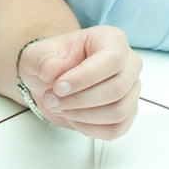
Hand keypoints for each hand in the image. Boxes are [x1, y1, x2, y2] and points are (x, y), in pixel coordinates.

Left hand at [17, 26, 142, 140]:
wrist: (52, 81)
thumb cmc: (51, 63)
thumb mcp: (37, 55)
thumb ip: (43, 60)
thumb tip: (53, 71)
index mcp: (111, 40)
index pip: (112, 59)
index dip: (85, 78)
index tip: (58, 87)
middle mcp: (128, 63)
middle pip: (117, 88)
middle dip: (79, 100)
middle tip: (52, 99)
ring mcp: (131, 89)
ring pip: (118, 111)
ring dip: (83, 115)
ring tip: (60, 107)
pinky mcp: (127, 113)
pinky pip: (116, 129)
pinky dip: (90, 128)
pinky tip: (73, 118)